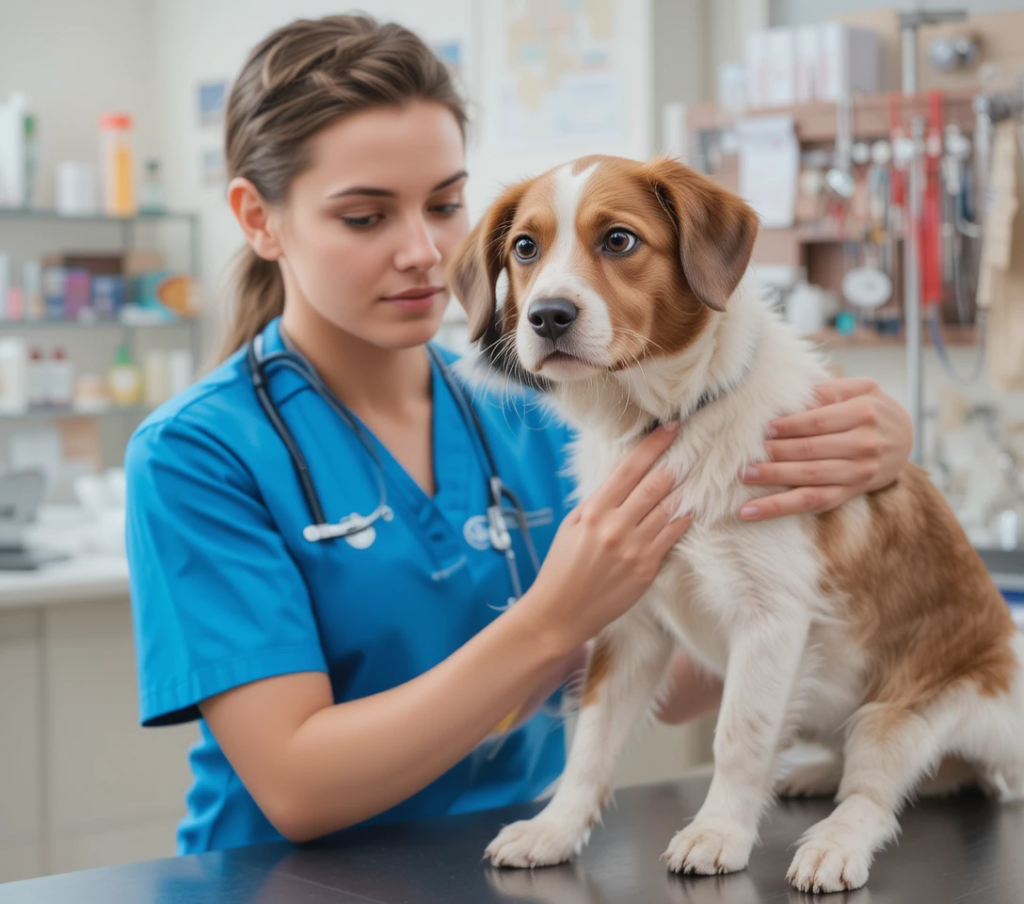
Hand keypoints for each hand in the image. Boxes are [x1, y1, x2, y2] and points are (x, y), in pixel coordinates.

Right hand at [524, 423, 692, 654]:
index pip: (629, 469)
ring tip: (698, 474)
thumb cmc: (562, 567)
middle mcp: (615, 526)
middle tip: (693, 446)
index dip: (653, 445)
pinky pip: (672, 537)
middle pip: (655, 485)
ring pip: (669, 509)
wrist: (559, 612)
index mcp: (593, 510)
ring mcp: (633, 549)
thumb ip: (597, 503)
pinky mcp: (646, 569)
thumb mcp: (571, 526)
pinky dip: (683, 519)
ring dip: (684, 489)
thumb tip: (622, 481)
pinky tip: (691, 508)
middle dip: (675, 462)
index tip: (670, 429)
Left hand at [738, 378, 912, 520]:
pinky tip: (751, 511)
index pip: (818, 421)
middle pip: (811, 451)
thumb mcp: (862, 388)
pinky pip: (812, 502)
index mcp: (864, 413)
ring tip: (744, 476)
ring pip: (810, 479)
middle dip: (775, 454)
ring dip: (774, 479)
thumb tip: (793, 396)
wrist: (907, 438)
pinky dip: (780, 508)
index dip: (789, 426)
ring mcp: (858, 472)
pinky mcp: (850, 492)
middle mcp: (864, 444)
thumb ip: (830, 390)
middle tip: (745, 455)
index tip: (765, 430)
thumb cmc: (873, 408)